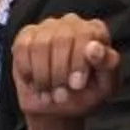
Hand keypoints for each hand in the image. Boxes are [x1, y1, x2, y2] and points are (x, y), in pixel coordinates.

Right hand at [9, 14, 119, 129]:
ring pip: (40, 45)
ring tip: (48, 94)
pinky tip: (34, 83)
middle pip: (62, 39)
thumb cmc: (86, 93)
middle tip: (61, 95)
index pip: (86, 35)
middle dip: (59, 72)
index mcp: (95, 30)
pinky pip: (23, 48)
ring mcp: (47, 27)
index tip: (76, 85)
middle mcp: (71, 22)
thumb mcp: (105, 85)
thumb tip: (94, 46)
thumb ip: (106, 64)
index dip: (79, 61)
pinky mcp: (26, 36)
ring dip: (43, 76)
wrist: (58, 106)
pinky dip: (27, 71)